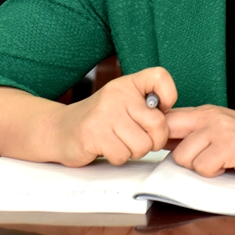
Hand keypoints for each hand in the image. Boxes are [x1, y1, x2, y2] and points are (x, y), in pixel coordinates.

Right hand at [52, 66, 176, 166]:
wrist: (61, 129)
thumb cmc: (101, 120)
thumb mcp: (125, 103)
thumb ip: (148, 108)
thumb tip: (173, 122)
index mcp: (128, 83)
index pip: (160, 76)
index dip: (169, 95)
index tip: (161, 109)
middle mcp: (117, 93)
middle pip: (158, 124)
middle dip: (153, 140)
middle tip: (139, 138)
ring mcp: (104, 113)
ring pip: (142, 145)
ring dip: (133, 151)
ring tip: (119, 142)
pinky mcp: (93, 134)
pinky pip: (122, 155)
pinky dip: (117, 158)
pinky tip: (107, 147)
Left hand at [165, 105, 234, 179]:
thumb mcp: (221, 128)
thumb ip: (195, 133)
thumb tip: (164, 142)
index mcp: (205, 112)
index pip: (167, 118)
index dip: (161, 136)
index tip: (168, 149)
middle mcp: (209, 116)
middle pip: (166, 131)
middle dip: (174, 151)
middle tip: (193, 160)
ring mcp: (219, 130)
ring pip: (183, 157)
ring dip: (198, 167)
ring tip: (219, 162)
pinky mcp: (229, 146)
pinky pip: (202, 168)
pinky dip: (213, 173)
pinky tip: (228, 166)